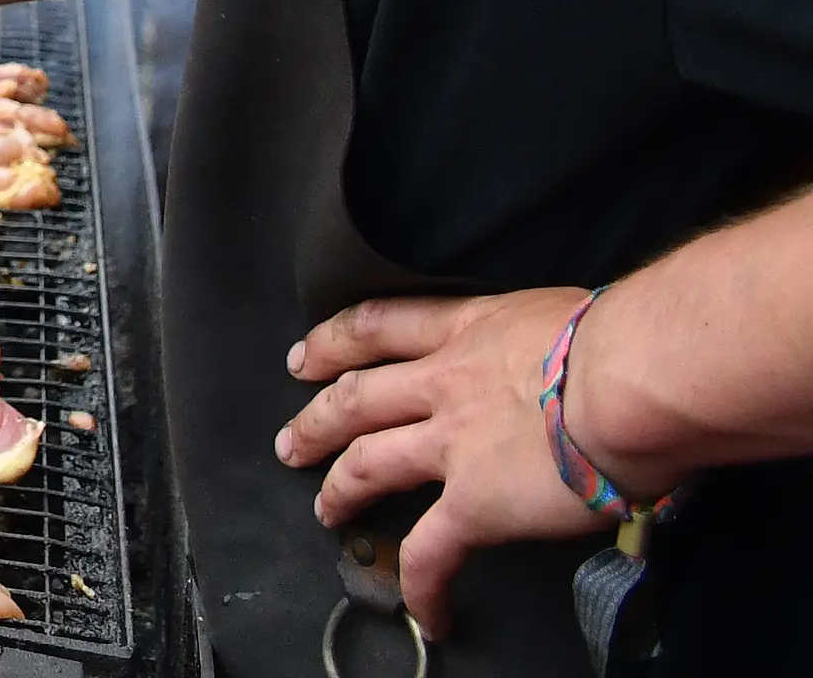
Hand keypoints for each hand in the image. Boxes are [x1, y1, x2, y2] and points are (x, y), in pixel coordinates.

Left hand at [279, 288, 614, 633]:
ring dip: (339, 489)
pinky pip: (430, 554)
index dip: (335, 342)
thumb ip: (550, 340)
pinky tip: (424, 611)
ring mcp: (450, 444)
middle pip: (355, 397)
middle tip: (291, 440)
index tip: (307, 357)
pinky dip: (418, 585)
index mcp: (470, 330)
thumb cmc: (630, 343)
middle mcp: (445, 382)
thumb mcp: (569, 315)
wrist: (635, 381)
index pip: (381, 326)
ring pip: (366, 463)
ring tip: (323, 508)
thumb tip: (581, 358)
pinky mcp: (473, 505)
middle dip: (316, 420)